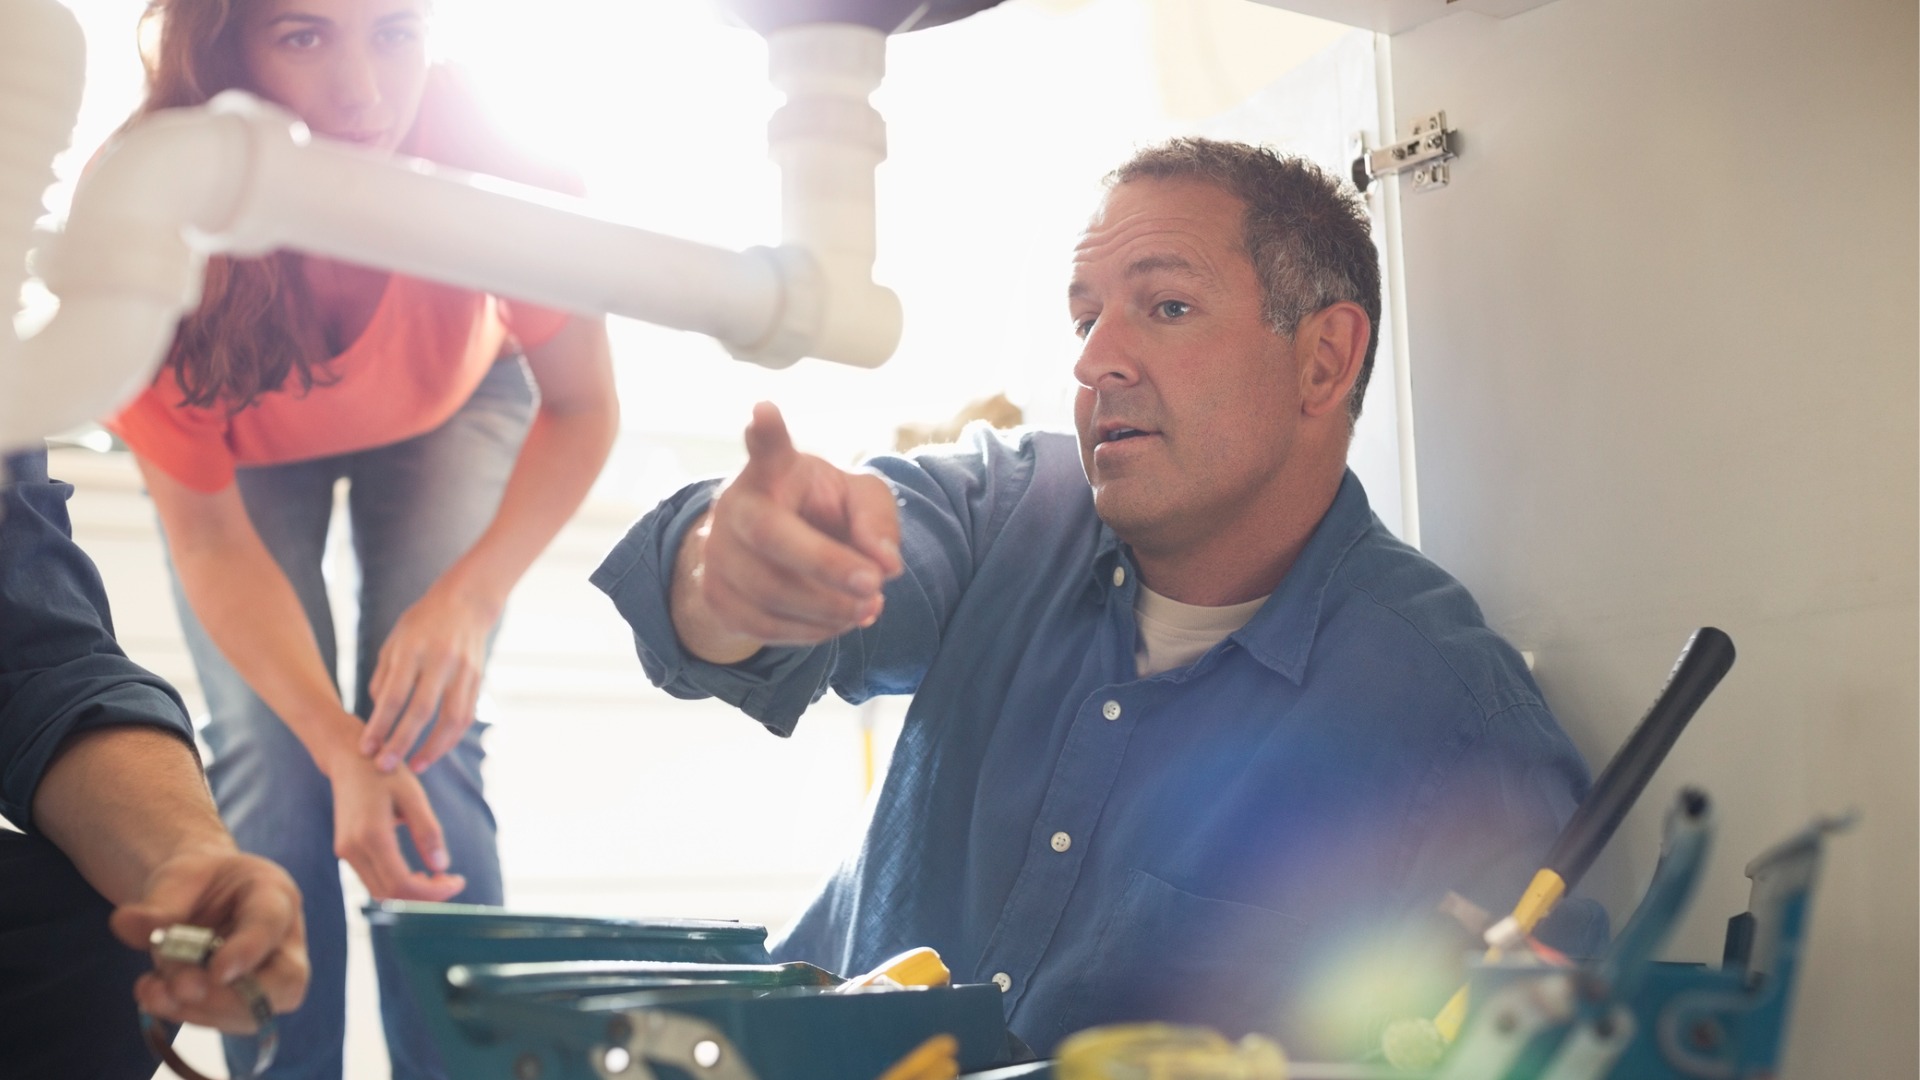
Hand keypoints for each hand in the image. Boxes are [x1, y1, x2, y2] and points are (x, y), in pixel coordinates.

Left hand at [109, 851, 308, 1032]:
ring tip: (154, 992)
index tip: (216, 972)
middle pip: (286, 983)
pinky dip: (186, 1015)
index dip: (248, 950)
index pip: (271, 923)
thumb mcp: (176, 877)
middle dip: (233, 998)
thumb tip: (126, 923)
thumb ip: (158, 902)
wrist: (198, 898)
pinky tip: (154, 997)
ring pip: (255, 1013)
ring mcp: (267, 977)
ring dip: (201, 1011)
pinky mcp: (243, 1003)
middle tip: (183, 989)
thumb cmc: (198, 881)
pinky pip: (225, 1022)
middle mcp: (282, 941)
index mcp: (273, 894)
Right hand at [325, 748, 466, 901]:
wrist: (350, 759)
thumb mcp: (414, 796)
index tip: (458, 883)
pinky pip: (373, 880)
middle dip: (424, 896)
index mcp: (371, 835)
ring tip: (439, 879)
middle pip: (390, 894)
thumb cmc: (386, 773)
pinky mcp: (345, 851)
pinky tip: (418, 874)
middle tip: (452, 882)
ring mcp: (345, 852)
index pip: (401, 884)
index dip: (432, 892)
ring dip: (411, 893)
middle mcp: (352, 849)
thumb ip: (428, 831)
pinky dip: (397, 885)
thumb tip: (442, 867)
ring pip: (380, 892)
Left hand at [361, 577, 498, 772]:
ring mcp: (464, 671)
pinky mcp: (478, 680)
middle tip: (384, 767)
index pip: (395, 696)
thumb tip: (379, 714)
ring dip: (433, 748)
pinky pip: (465, 716)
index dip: (380, 725)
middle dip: (401, 743)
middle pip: (421, 711)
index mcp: (413, 650)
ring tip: (415, 767)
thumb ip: (384, 678)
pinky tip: (435, 750)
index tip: (366, 749)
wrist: (466, 603)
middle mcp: (441, 661)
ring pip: (451, 719)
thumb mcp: (394, 642)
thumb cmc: (421, 624)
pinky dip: (450, 738)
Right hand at [675, 403, 903, 661]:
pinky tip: (840, 621)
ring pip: (770, 591)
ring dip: (829, 608)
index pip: (768, 448)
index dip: (765, 432)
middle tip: (875, 585)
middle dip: (827, 565)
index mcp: (774, 471)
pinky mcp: (715, 597)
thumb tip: (886, 566)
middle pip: (771, 536)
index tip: (763, 410)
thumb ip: (877, 521)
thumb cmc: (821, 512)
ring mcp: (718, 553)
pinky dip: (811, 631)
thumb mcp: (859, 500)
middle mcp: (736, 506)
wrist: (772, 552)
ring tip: (869, 607)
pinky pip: (765, 627)